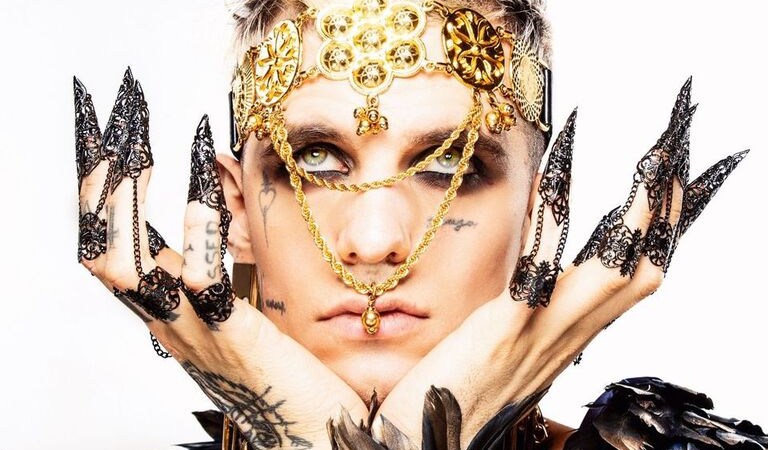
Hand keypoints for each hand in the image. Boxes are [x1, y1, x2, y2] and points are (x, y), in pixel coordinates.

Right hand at [75, 68, 367, 448]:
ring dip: (128, 210)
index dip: (103, 201)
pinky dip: (195, 244)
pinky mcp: (236, 340)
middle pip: (104, 256)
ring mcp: (197, 333)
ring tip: (139, 157)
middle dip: (101, 194)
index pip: (113, 252)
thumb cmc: (281, 368)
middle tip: (115, 138)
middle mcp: (170, 323)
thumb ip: (220, 265)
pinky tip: (203, 203)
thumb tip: (216, 205)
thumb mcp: (237, 310)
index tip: (115, 147)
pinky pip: (201, 291)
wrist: (310, 432)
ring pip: (130, 272)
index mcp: (171, 314)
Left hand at [364, 79, 747, 448]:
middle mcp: (564, 338)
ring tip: (651, 167)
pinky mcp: (504, 333)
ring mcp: (539, 335)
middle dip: (665, 218)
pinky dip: (552, 227)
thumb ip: (528, 312)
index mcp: (565, 338)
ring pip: (615, 278)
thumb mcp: (506, 348)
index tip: (667, 189)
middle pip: (641, 277)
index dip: (657, 238)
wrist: (426, 439)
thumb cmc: (458, 393)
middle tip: (671, 163)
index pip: (627, 284)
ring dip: (639, 220)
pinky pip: (539, 276)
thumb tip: (537, 272)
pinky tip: (552, 185)